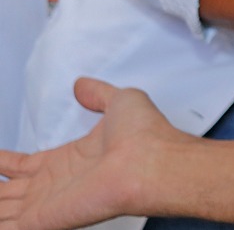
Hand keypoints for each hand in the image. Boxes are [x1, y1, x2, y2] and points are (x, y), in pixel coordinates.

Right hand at [0, 78, 192, 229]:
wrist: (151, 161)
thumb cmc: (143, 135)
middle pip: (8, 192)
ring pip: (3, 211)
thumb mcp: (119, 102)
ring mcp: (47, 205)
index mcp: (67, 161)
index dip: (3, 163)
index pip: (23, 166)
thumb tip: (82, 85)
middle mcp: (54, 185)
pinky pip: (9, 229)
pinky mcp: (44, 220)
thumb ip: (98, 94)